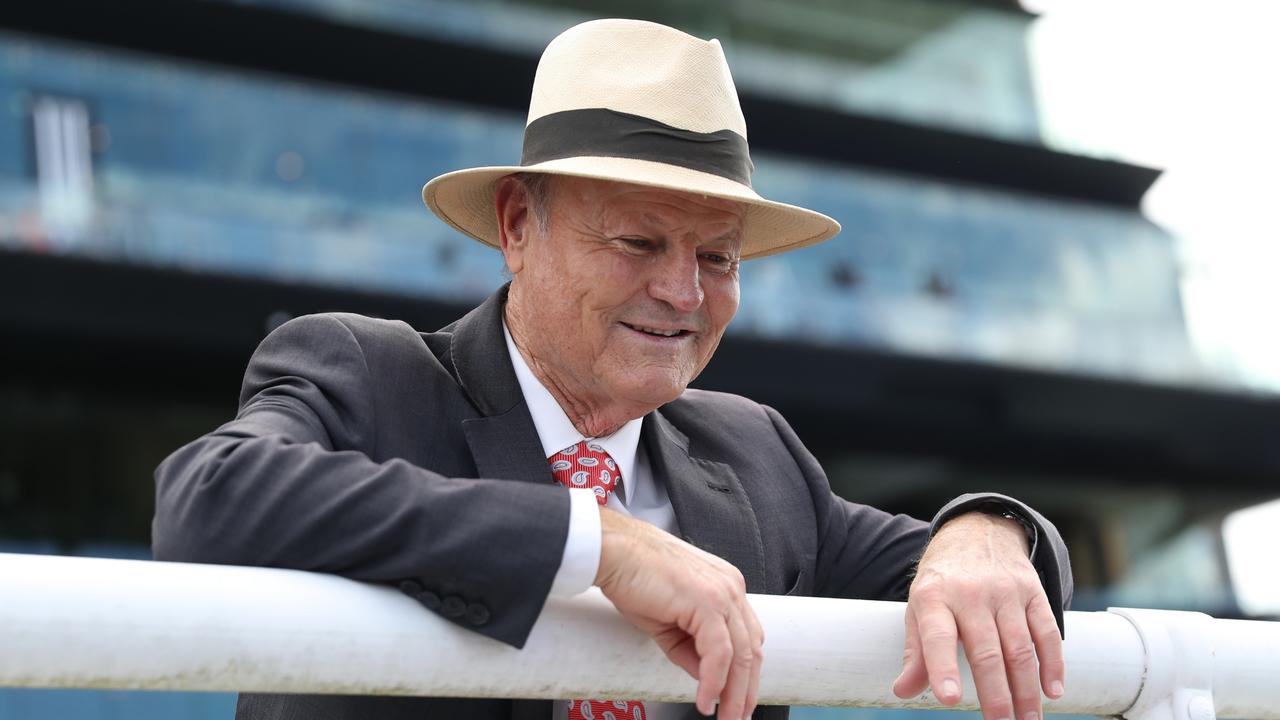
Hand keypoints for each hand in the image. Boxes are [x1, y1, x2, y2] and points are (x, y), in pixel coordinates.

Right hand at [595, 508, 763, 719]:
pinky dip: (714, 681)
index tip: (739, 698)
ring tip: (724, 717)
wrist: (612, 552)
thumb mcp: (667, 622)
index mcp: (726, 586)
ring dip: (735, 693)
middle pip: (752, 649)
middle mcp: (731, 587)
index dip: (747, 673)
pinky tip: (705, 699)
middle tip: (736, 717)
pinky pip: (720, 652)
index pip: (747, 637)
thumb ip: (691, 648)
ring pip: (742, 654)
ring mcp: (722, 592)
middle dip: (746, 690)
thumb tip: (707, 677)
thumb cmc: (633, 576)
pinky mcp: (707, 601)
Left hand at [892, 511, 1064, 719]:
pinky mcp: (1032, 591)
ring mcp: (1005, 591)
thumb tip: (903, 691)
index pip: (938, 637)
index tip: (949, 700)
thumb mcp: (919, 607)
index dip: (943, 669)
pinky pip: (1046, 631)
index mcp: (934, 597)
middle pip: (987, 652)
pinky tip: (1052, 691)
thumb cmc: (943, 580)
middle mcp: (970, 593)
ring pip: (1020, 648)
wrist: (976, 530)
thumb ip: (916, 651)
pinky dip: (1053, 663)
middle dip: (997, 696)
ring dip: (1027, 690)